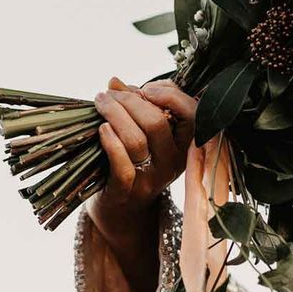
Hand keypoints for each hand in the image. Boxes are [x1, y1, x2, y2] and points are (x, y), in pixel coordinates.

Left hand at [88, 77, 196, 245]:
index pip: (192, 114)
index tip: (145, 88)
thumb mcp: (143, 133)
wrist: (122, 209)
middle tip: (108, 95)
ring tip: (100, 103)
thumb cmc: (133, 161)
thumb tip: (115, 82)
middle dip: (129, 100)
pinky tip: (101, 129)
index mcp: (185, 145)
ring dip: (114, 114)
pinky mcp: (128, 191)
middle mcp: (173, 163)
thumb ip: (135, 106)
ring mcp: (152, 179)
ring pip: (136, 139)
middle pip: (156, 122)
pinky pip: (122, 165)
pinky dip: (110, 142)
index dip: (170, 94)